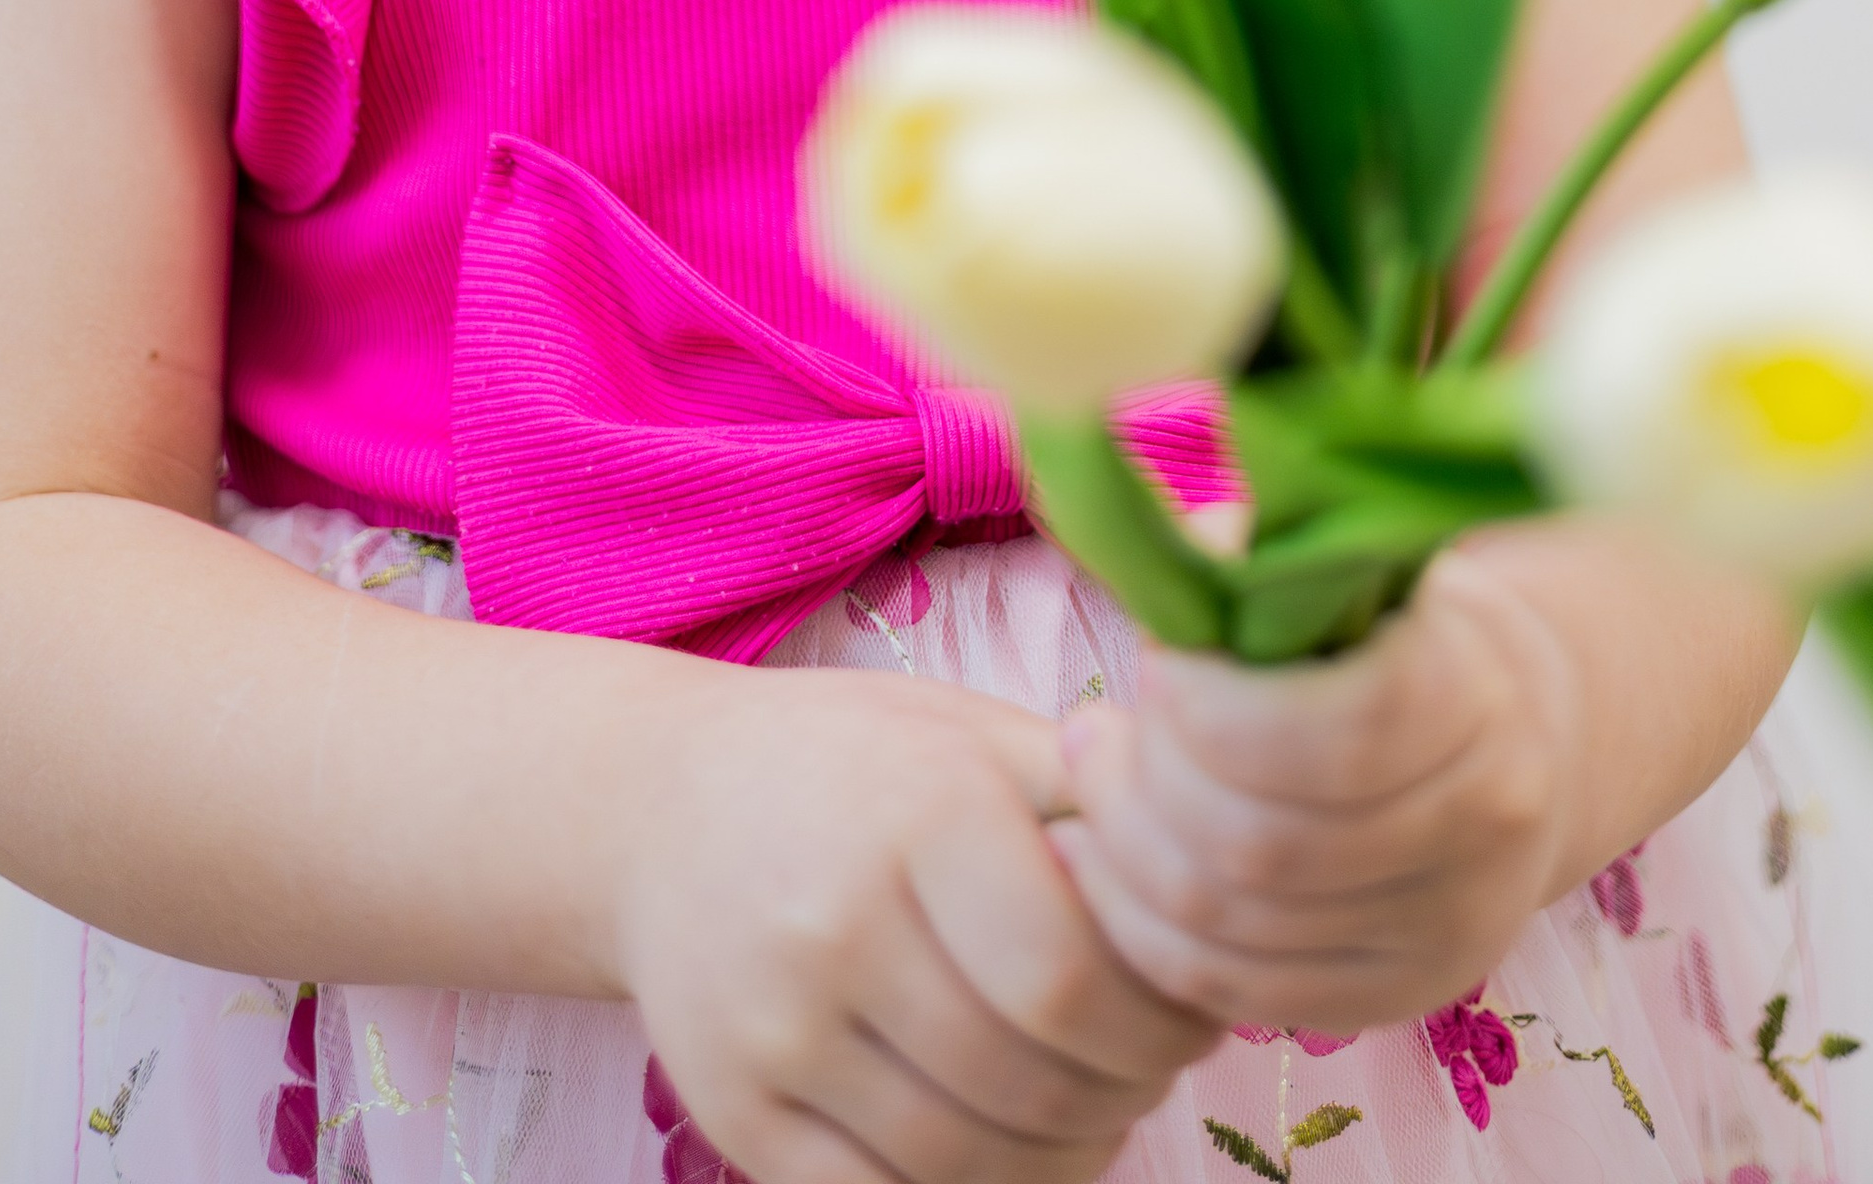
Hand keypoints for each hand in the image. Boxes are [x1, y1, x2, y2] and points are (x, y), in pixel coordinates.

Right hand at [617, 666, 1220, 1183]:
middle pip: (1031, 1081)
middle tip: (1154, 1063)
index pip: (1074, 980)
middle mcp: (836, 924)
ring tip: (1096, 1107)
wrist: (652, 811)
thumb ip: (1088, 793)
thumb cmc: (849, 764)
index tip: (1195, 1010)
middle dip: (1128, 1091)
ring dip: (1064, 1156)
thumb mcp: (968, 731)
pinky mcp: (732, 1112)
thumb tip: (1220, 841)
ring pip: (965, 1159)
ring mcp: (774, 1031)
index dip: (1162, 1021)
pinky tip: (1010, 1146)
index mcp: (917, 810)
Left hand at [1053, 544, 1580, 1034]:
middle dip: (1149, 782)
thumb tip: (1190, 544)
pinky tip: (1099, 857)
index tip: (1156, 658)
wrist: (1518, 746)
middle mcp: (1479, 835)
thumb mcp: (1369, 564)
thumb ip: (1278, 552)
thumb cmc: (1410, 632)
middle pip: (1263, 844)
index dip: (1210, 704)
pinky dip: (1138, 926)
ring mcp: (1440, 935)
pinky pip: (1229, 990)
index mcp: (1479, 702)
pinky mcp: (1389, 997)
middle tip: (1097, 728)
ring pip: (1232, 924)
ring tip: (1090, 777)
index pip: (1330, 735)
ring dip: (1126, 850)